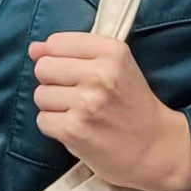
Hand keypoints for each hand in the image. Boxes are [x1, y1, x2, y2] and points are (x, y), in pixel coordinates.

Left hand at [29, 31, 190, 190]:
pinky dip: (55, 127)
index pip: (56, 43)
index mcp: (112, 51)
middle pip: (43, 68)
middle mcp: (100, 74)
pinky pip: (42, 120)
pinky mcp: (74, 130)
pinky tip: (76, 129)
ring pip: (40, 95)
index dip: (57, 58)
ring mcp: (86, 103)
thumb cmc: (133, 104)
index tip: (74, 72)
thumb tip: (34, 48)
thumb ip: (75, 51)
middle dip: (52, 82)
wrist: (155, 148)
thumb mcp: (117, 66)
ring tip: (78, 113)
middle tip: (76, 95)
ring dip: (53, 106)